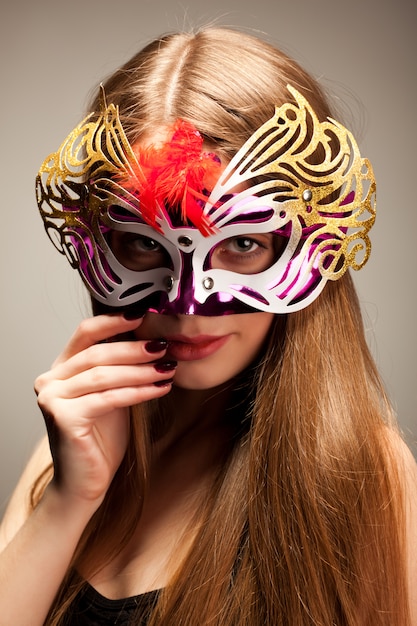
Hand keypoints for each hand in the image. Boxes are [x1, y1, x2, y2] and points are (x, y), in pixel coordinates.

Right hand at [34, 314, 174, 507]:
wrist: (86, 482)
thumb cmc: (100, 438)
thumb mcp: (112, 394)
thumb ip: (121, 369)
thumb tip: (155, 340)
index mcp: (61, 369)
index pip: (85, 333)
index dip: (114, 321)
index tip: (144, 315)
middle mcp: (51, 380)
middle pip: (97, 353)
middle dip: (134, 348)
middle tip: (164, 346)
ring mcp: (53, 399)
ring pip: (104, 375)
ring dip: (141, 370)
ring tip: (169, 368)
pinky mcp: (64, 418)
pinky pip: (109, 398)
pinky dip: (138, 392)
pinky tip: (160, 388)